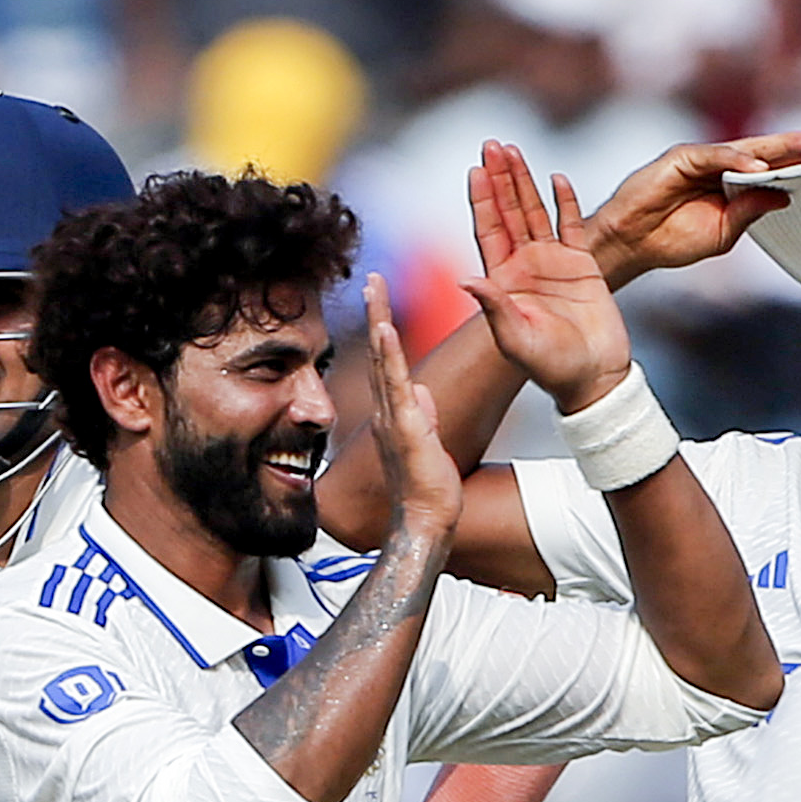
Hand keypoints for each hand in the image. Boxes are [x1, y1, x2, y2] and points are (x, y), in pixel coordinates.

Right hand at [358, 273, 459, 550]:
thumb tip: (423, 393)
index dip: (381, 331)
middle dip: (375, 313)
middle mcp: (386, 413)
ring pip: (382, 362)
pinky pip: (395, 386)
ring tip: (374, 289)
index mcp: (393, 416)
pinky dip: (388, 356)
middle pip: (378, 354)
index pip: (385, 364)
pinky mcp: (405, 429)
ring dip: (378, 322)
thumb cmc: (427, 492)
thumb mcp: (429, 444)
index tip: (380, 302)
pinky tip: (385, 330)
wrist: (425, 522)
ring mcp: (393, 420)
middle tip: (372, 279)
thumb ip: (424, 416)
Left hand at [468, 145, 636, 414]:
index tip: (475, 170)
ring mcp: (553, 263)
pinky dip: (565, 201)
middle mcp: (525, 266)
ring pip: (535, 212)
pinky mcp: (583, 265)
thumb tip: (465, 279)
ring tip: (513, 150)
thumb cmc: (551, 368)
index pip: (488, 231)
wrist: (595, 379)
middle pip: (508, 212)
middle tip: (491, 144)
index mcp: (504, 281)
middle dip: (499, 178)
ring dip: (524, 181)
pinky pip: (572, 225)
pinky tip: (557, 177)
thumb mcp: (516, 341)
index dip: (481, 200)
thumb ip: (494, 308)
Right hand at [583, 129, 800, 276]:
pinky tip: (757, 166)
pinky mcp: (681, 157)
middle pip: (763, 152)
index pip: (769, 171)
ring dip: (774, 148)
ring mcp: (701, 160)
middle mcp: (719, 168)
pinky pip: (714, 155)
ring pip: (743, 148)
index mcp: (731, 186)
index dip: (796, 166)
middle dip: (794, 147)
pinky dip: (736, 159)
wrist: (632, 243)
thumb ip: (750, 212)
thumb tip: (782, 196)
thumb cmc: (672, 239)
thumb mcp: (723, 233)